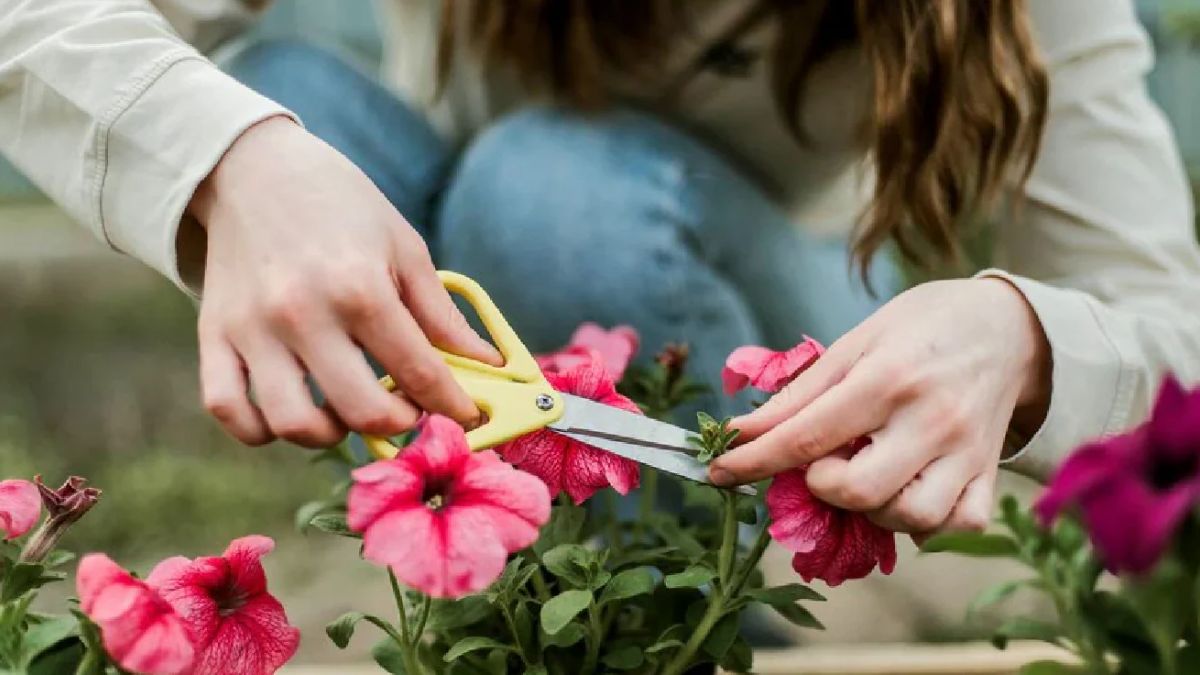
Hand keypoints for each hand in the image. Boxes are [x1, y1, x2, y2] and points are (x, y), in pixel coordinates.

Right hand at [189, 117, 500, 447]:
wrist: (254, 167)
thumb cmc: (340, 205)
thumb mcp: (404, 247)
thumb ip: (441, 313)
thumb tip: (489, 366)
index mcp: (359, 287)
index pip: (420, 372)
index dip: (454, 405)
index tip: (467, 415)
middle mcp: (302, 313)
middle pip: (361, 410)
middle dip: (399, 424)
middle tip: (408, 411)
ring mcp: (252, 329)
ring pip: (292, 423)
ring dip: (331, 434)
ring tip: (347, 410)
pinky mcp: (213, 335)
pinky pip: (226, 410)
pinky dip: (259, 429)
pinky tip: (291, 413)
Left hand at [710, 278, 1050, 535]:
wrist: (1007, 326)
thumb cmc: (918, 328)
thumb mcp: (855, 343)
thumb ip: (799, 394)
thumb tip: (741, 433)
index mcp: (888, 377)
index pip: (807, 436)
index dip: (753, 461)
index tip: (718, 472)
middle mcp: (931, 419)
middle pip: (859, 490)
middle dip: (821, 488)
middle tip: (821, 462)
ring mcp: (967, 451)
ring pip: (912, 518)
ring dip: (871, 510)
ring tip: (865, 474)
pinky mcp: (990, 472)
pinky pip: (958, 524)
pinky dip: (925, 524)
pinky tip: (906, 493)